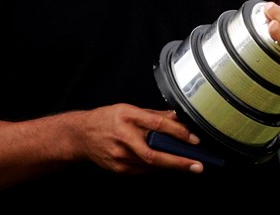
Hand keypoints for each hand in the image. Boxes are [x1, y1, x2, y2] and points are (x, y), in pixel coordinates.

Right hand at [78, 104, 203, 174]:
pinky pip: (142, 170)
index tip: (194, 139)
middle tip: (197, 165)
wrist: (81, 135)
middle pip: (154, 153)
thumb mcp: (129, 109)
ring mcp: (120, 155)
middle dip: (179, 161)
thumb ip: (154, 115)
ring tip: (187, 164)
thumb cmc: (106, 119)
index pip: (157, 125)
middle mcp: (123, 136)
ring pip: (151, 165)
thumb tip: (177, 118)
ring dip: (171, 166)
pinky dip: (156, 168)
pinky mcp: (118, 168)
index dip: (178, 133)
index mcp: (128, 116)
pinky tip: (164, 165)